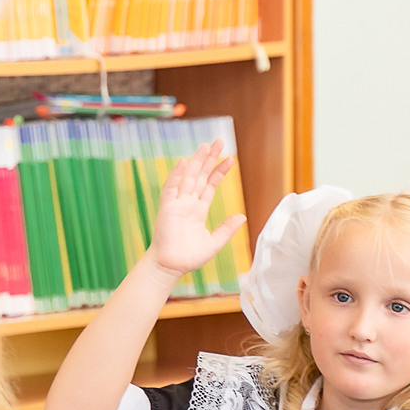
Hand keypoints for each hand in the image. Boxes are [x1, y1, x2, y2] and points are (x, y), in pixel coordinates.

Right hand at [144, 142, 247, 278]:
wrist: (171, 267)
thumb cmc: (189, 257)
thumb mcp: (214, 242)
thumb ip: (226, 229)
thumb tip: (242, 216)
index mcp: (198, 210)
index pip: (210, 185)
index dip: (219, 172)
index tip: (230, 159)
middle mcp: (188, 203)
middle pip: (200, 176)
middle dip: (209, 159)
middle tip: (219, 142)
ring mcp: (177, 204)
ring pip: (188, 178)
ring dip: (197, 161)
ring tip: (206, 146)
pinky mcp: (167, 209)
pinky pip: (171, 189)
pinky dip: (177, 175)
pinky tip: (184, 163)